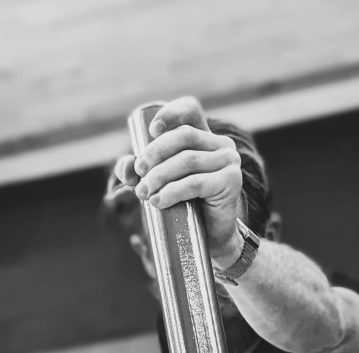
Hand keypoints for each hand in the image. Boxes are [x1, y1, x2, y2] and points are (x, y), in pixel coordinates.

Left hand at [114, 97, 243, 260]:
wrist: (210, 236)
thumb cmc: (184, 204)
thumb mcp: (158, 182)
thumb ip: (138, 170)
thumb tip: (127, 165)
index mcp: (204, 136)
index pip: (190, 110)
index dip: (171, 113)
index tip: (151, 130)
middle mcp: (221, 144)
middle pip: (183, 136)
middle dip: (155, 153)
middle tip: (138, 172)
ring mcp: (229, 161)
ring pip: (187, 160)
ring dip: (159, 176)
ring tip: (144, 193)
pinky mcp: (231, 181)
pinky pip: (195, 182)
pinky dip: (172, 191)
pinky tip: (159, 201)